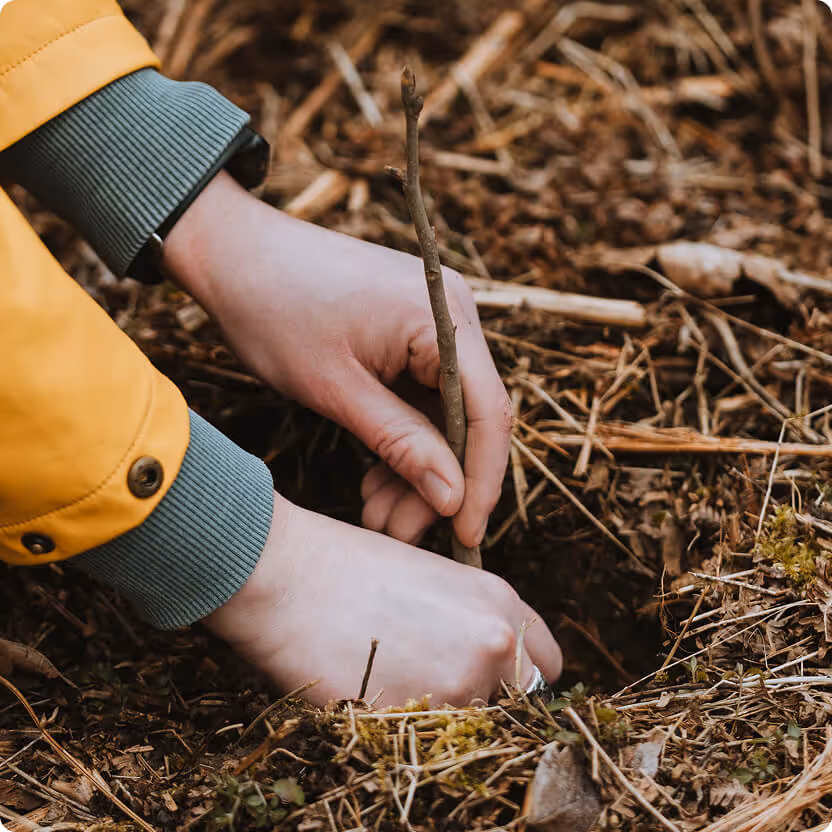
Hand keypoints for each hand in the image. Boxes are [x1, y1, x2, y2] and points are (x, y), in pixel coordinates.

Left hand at [164, 172, 510, 546]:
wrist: (231, 252)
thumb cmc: (272, 309)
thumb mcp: (336, 389)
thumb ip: (401, 443)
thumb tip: (454, 498)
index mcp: (441, 316)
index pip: (488, 412)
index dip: (481, 482)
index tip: (464, 537)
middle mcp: (451, 313)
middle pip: (468, 417)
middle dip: (438, 483)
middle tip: (397, 532)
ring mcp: (432, 320)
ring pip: (444, 414)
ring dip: (416, 468)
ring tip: (376, 512)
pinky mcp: (410, 332)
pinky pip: (421, 397)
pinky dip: (402, 439)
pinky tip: (375, 478)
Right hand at [203, 494, 561, 705]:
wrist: (289, 575)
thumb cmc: (350, 567)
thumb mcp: (432, 579)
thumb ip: (471, 621)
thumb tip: (483, 661)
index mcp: (500, 602)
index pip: (547, 665)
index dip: (519, 678)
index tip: (495, 684)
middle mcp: (493, 644)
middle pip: (516, 705)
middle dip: (485, 702)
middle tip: (433, 685)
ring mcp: (458, 684)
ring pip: (468, 727)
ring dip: (438, 717)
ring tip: (389, 679)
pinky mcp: (415, 719)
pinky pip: (422, 743)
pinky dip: (400, 730)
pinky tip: (367, 691)